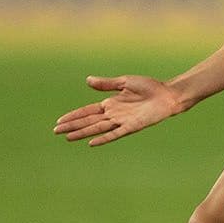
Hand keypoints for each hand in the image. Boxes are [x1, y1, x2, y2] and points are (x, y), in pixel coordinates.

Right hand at [53, 75, 187, 146]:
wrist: (167, 95)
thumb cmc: (149, 87)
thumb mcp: (124, 82)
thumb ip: (106, 84)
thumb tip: (87, 80)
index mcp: (110, 104)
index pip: (87, 111)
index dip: (73, 116)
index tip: (59, 120)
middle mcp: (113, 115)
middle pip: (88, 121)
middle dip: (72, 125)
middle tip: (56, 131)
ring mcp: (121, 122)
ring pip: (97, 128)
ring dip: (82, 133)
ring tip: (68, 137)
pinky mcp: (131, 127)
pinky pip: (114, 134)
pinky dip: (103, 138)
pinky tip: (92, 143)